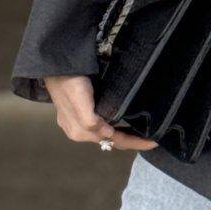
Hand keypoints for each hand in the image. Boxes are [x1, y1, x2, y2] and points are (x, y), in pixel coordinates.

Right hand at [44, 75, 158, 150]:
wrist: (56, 66)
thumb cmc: (70, 83)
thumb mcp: (80, 102)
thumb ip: (91, 121)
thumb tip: (108, 133)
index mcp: (80, 131)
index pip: (113, 141)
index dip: (134, 143)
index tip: (154, 143)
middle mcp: (78, 131)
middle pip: (110, 139)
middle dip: (130, 141)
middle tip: (151, 139)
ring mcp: (77, 122)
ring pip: (105, 133)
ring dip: (121, 134)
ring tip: (140, 132)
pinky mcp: (78, 111)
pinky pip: (100, 124)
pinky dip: (113, 125)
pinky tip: (121, 120)